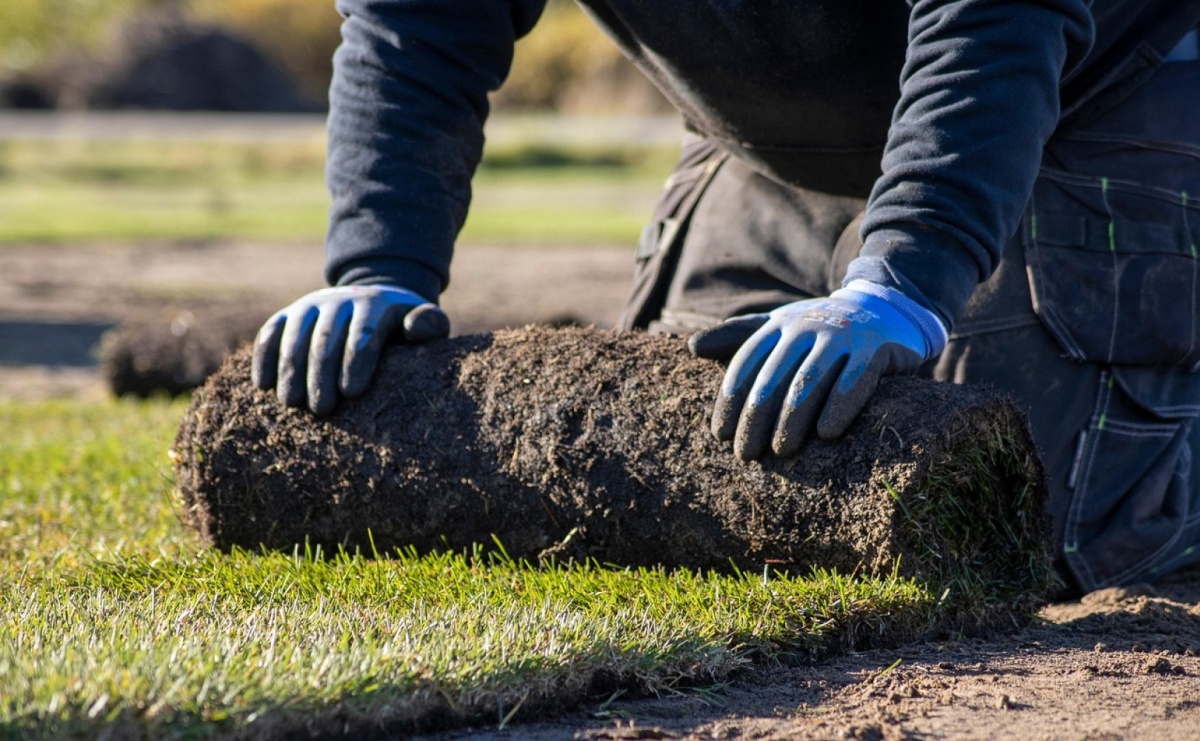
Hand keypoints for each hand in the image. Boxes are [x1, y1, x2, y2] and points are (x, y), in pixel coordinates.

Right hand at [252, 285, 449, 414]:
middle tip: (321, 409)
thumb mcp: (426, 321)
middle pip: (326, 337)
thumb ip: (430, 324)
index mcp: (375, 305)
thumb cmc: (403, 326)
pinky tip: (263, 385)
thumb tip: (415, 329)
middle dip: (321, 373)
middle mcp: (339, 301)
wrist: (374, 301)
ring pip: (295, 334)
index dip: (357, 360)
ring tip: (291, 404)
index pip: (365, 331)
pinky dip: (264, 356)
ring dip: (290, 369)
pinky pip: (271, 332)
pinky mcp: (288, 315)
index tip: (352, 392)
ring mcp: (310, 306)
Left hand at [688, 280, 946, 459]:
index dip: (730, 400)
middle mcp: (808, 326)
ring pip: (809, 381)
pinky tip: (826, 434)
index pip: (746, 363)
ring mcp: (843, 336)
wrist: (887, 312)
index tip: (719, 435)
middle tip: (746, 454)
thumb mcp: (780, 328)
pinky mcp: (877, 349)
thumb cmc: (822, 331)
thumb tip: (692, 347)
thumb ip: (738, 336)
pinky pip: (855, 381)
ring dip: (791, 419)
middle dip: (756, 418)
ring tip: (781, 452)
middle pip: (774, 377)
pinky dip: (839, 407)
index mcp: (780, 325)